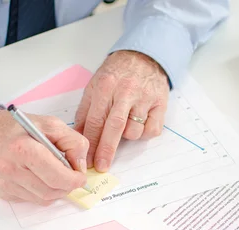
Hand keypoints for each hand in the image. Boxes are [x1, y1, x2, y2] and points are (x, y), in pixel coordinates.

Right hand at [0, 108, 88, 204]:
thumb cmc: (16, 128)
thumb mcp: (50, 124)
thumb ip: (72, 141)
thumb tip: (80, 166)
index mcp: (23, 149)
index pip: (57, 175)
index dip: (74, 179)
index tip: (80, 176)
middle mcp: (11, 169)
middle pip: (51, 191)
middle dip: (67, 187)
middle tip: (72, 178)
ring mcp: (5, 183)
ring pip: (43, 199)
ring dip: (56, 191)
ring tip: (57, 176)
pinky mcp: (3, 193)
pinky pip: (31, 200)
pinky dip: (41, 192)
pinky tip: (39, 178)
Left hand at [74, 50, 169, 171]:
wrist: (144, 56)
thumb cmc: (117, 74)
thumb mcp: (95, 86)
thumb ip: (86, 111)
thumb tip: (79, 137)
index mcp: (105, 86)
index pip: (95, 120)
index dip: (90, 142)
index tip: (86, 159)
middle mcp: (125, 92)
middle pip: (115, 127)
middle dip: (106, 150)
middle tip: (101, 165)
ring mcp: (144, 98)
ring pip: (134, 131)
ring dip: (127, 136)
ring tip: (126, 123)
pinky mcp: (160, 104)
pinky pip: (151, 131)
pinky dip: (144, 133)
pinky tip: (140, 122)